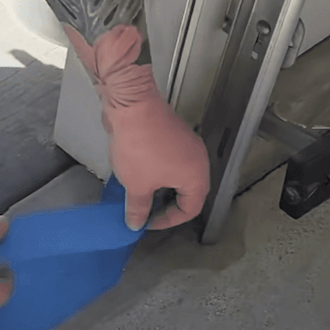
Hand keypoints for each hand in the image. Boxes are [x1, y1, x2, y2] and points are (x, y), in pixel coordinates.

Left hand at [106, 101, 209, 230]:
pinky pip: (169, 161)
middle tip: (144, 211)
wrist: (132, 106)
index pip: (191, 209)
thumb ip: (138, 208)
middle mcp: (198, 160)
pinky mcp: (172, 134)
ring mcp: (186, 145)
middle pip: (187, 192)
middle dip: (165, 205)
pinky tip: (138, 174)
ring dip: (160, 188)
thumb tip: (136, 223)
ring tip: (139, 195)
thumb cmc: (139, 148)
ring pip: (177, 175)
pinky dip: (157, 171)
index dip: (169, 221)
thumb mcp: (136, 185)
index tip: (147, 222)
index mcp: (196, 176)